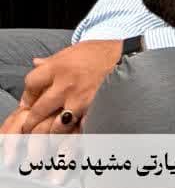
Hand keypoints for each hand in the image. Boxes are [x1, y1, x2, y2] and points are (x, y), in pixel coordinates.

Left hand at [6, 40, 121, 133]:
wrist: (133, 57)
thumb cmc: (106, 52)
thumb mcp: (76, 49)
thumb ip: (54, 59)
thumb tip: (37, 63)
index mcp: (59, 67)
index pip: (31, 84)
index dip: (28, 94)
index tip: (30, 100)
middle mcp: (65, 85)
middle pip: (37, 109)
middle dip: (32, 120)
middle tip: (31, 125)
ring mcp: (80, 102)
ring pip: (54, 126)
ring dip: (50, 132)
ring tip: (49, 135)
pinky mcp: (94, 112)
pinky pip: (77, 131)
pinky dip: (72, 137)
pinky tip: (70, 138)